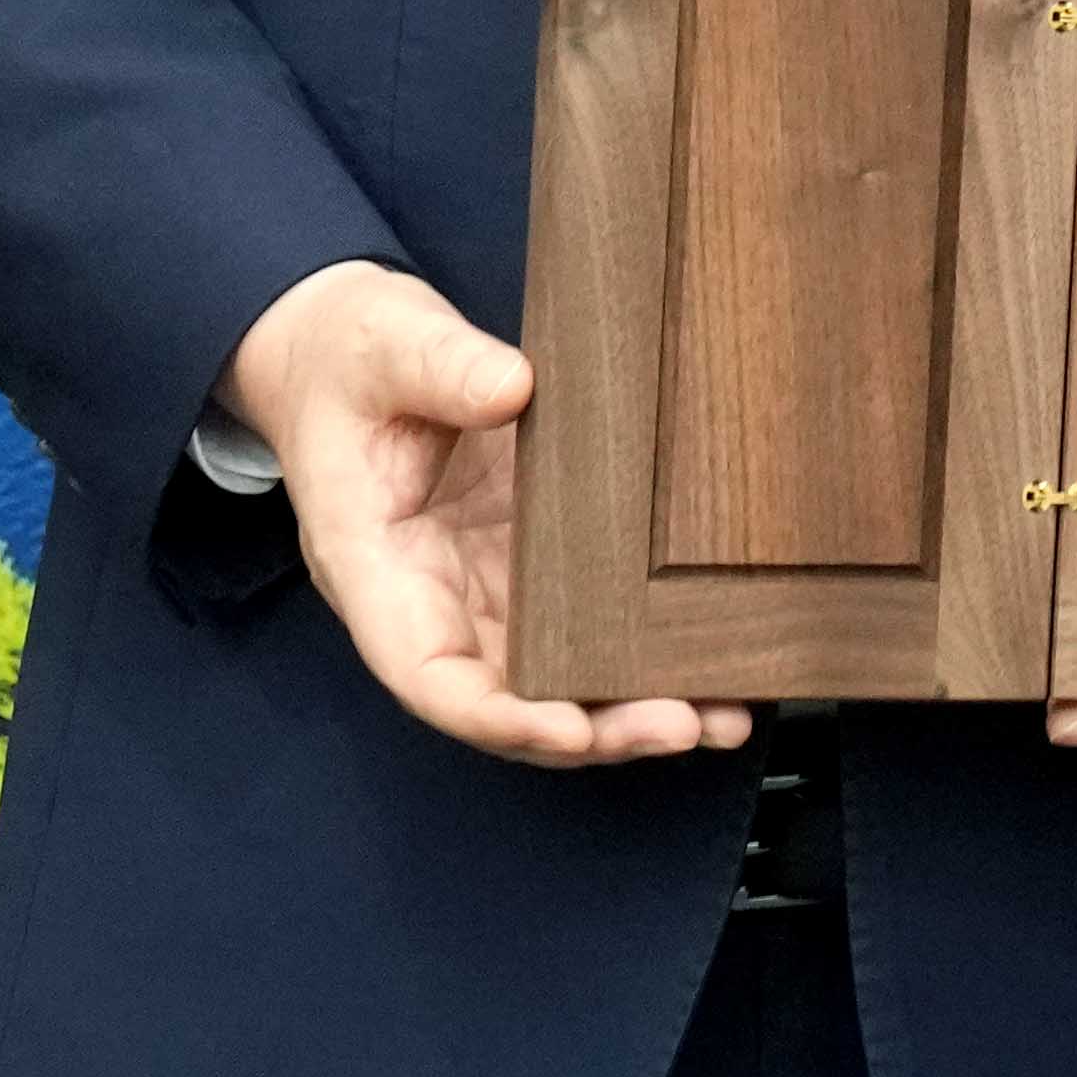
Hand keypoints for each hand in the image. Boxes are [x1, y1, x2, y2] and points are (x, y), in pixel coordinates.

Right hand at [217, 263, 751, 770]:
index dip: (500, 716)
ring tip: (724, 715)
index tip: (571, 729)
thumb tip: (512, 387)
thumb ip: (441, 366)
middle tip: (686, 723)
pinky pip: (585, 628)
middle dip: (596, 729)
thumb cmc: (351, 359)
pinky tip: (713, 663)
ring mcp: (487, 590)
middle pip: (509, 699)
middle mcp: (434, 601)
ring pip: (556, 680)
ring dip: (634, 708)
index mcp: (375, 570)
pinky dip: (643, 654)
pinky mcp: (532, 565)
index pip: (430, 675)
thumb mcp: (386, 347)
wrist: (354, 353)